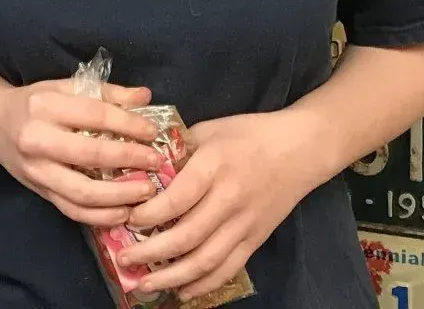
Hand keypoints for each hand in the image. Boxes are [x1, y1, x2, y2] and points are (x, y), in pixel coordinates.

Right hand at [0, 80, 169, 227]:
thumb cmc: (36, 103)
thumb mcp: (65, 87)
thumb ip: (106, 92)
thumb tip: (145, 96)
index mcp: (46, 105)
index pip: (94, 114)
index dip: (127, 123)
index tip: (152, 131)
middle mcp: (37, 139)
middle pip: (89, 154)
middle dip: (129, 159)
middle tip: (156, 162)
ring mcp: (37, 170)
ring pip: (81, 192)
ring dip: (118, 196)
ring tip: (145, 192)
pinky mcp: (39, 191)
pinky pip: (72, 210)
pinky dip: (100, 216)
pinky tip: (123, 212)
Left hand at [117, 110, 321, 299]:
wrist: (300, 149)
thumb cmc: (248, 134)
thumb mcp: (208, 130)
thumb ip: (177, 150)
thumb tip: (143, 170)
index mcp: (214, 166)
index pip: (175, 200)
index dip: (147, 215)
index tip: (126, 219)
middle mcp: (229, 199)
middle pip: (186, 237)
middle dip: (150, 253)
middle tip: (123, 260)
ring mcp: (245, 224)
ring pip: (205, 261)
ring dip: (172, 277)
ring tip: (145, 284)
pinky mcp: (256, 240)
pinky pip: (227, 269)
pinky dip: (203, 285)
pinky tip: (182, 292)